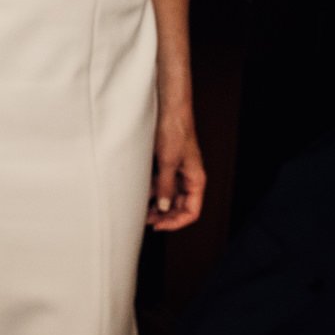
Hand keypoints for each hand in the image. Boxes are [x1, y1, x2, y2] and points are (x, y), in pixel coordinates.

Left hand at [148, 103, 204, 231]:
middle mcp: (188, 178)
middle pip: (180, 207)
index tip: (158, 226)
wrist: (168, 108)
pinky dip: (152, 192)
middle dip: (165, 216)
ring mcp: (177, 171)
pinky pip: (161, 184)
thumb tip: (162, 207)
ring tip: (139, 211)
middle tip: (146, 221)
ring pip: (169, 197)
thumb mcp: (168, 162)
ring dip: (156, 205)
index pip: (191, 211)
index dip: (176, 222)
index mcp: (196, 180)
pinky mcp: (167, 164)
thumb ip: (165, 186)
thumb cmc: (174, 130)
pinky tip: (139, 194)